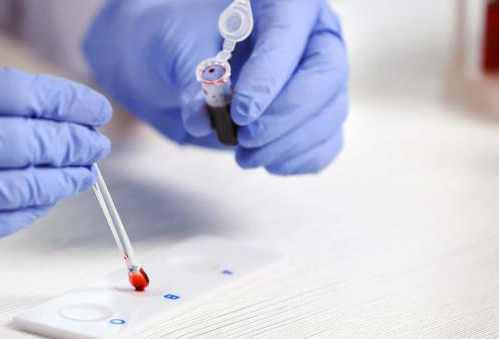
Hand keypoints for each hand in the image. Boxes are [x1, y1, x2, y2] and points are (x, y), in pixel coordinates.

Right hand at [0, 65, 111, 270]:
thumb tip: (45, 118)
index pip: (14, 94)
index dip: (63, 102)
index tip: (91, 107)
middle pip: (23, 142)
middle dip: (70, 144)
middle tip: (95, 144)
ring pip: (18, 187)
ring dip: (61, 180)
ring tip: (85, 171)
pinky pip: (0, 219)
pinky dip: (32, 206)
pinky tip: (51, 195)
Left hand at [84, 0, 347, 174]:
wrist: (170, 70)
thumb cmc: (177, 42)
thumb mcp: (173, 48)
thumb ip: (192, 81)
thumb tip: (205, 117)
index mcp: (282, 4)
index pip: (290, 31)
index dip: (271, 74)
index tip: (240, 110)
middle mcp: (310, 37)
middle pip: (326, 74)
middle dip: (287, 114)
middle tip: (246, 137)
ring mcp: (317, 79)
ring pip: (329, 113)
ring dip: (288, 143)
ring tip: (244, 156)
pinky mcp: (312, 118)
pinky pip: (326, 143)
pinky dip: (297, 159)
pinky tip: (266, 162)